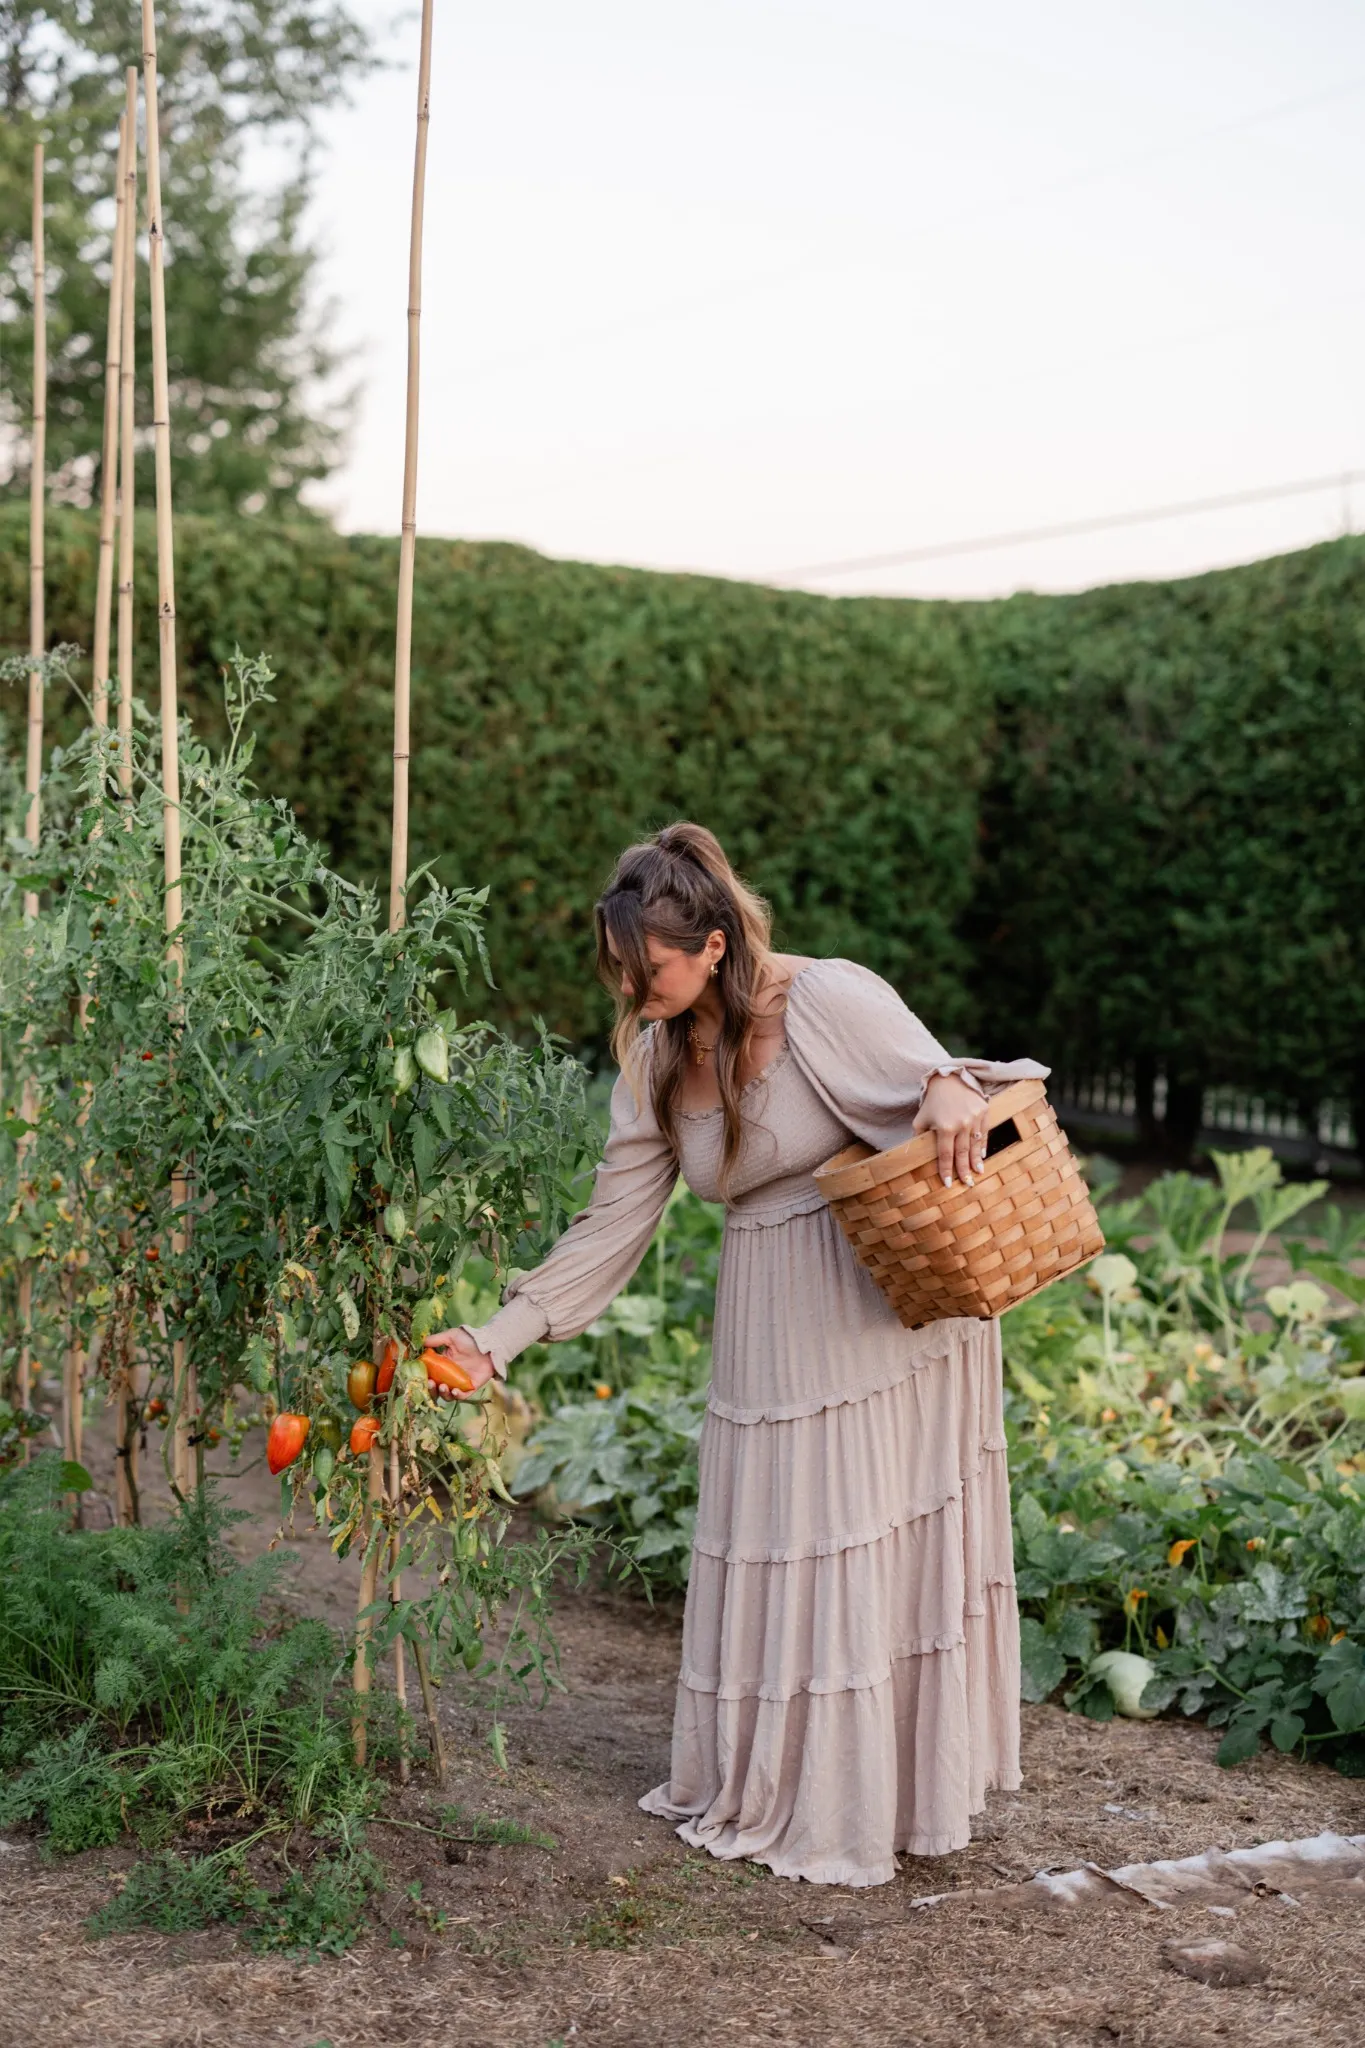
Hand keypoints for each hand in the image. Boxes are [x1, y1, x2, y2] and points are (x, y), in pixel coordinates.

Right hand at [423, 1325, 496, 1398]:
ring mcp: (459, 1383)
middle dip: (431, 1389)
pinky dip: (457, 1396)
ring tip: (443, 1387)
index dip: (423, 1378)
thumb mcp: (451, 1336)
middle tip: (431, 1383)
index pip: (429, 1375)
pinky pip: (462, 1397)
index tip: (421, 1376)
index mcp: (442, 1365)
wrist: (490, 1345)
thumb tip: (421, 1343)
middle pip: (436, 1388)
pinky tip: (455, 1391)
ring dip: (443, 1394)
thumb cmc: (470, 1340)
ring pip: (447, 1395)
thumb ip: (436, 1340)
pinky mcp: (470, 1388)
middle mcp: (449, 1376)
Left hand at [912, 1074, 988, 1189]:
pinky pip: (984, 1133)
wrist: (950, 1078)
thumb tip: (914, 1154)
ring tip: (978, 1173)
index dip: (946, 1170)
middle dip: (964, 1170)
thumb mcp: (921, 1118)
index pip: (946, 1155)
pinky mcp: (984, 1111)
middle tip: (968, 1184)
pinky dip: (982, 1145)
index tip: (948, 1184)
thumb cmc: (933, 1101)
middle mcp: (961, 1124)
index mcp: (944, 1127)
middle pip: (962, 1153)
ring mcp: (974, 1118)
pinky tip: (981, 1156)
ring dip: (976, 1161)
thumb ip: (919, 1137)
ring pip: (975, 1145)